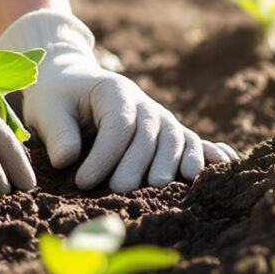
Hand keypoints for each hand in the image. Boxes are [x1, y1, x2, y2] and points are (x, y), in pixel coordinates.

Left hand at [0, 9, 236, 192]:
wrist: (72, 83)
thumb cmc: (58, 97)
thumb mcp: (48, 108)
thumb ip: (58, 132)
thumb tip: (68, 159)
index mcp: (115, 91)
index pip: (118, 124)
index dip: (104, 154)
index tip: (82, 182)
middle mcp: (144, 103)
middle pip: (150, 133)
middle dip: (137, 163)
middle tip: (121, 190)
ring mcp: (160, 117)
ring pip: (175, 138)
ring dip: (173, 162)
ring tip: (164, 185)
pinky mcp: (168, 133)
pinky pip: (193, 142)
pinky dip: (209, 153)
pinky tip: (225, 165)